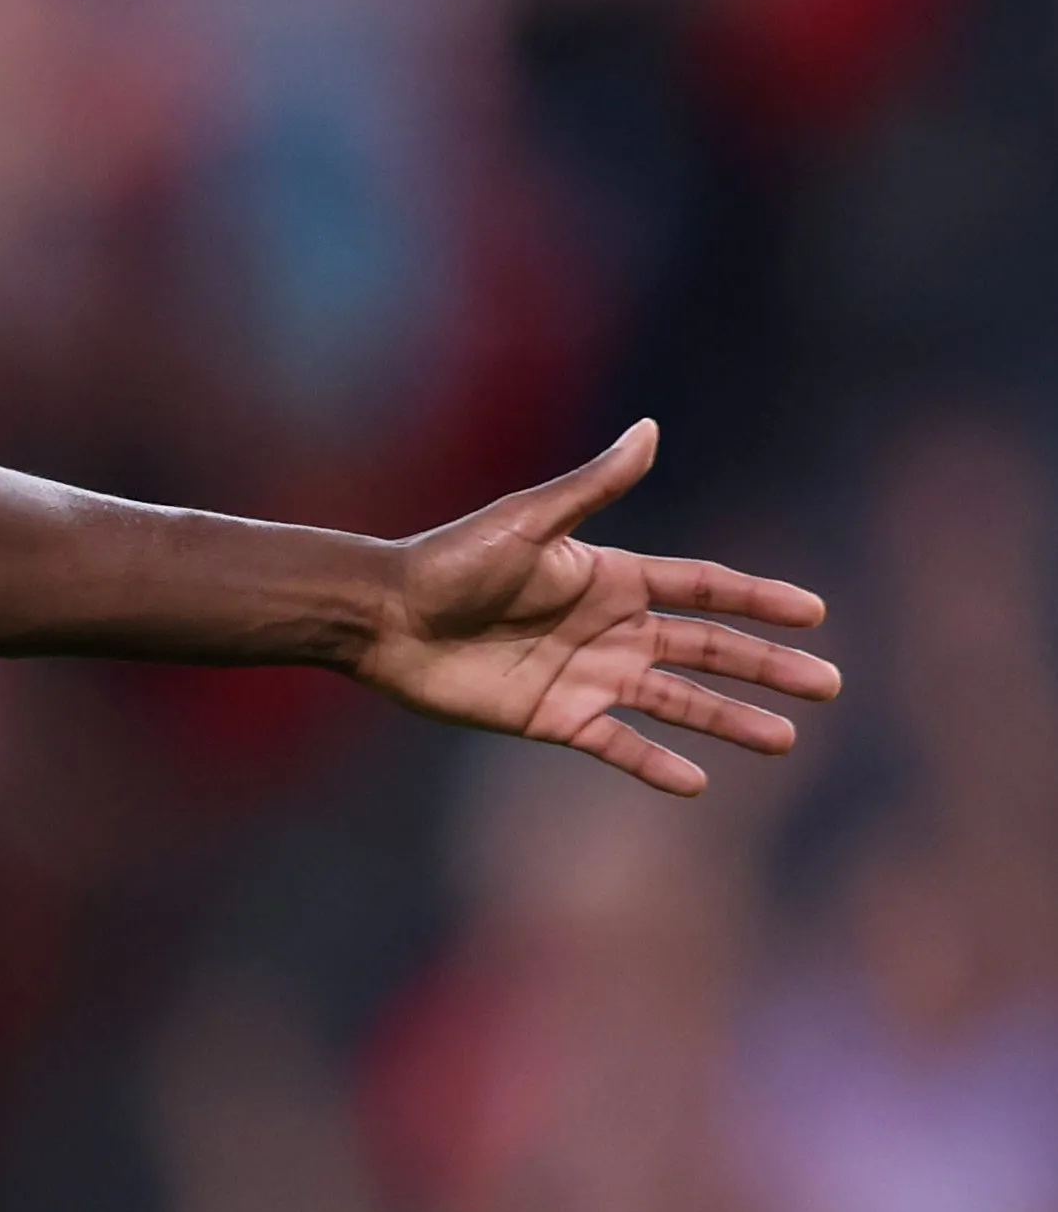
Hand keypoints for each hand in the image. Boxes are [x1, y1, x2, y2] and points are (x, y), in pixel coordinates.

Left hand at [357, 421, 840, 795]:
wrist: (384, 616)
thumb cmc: (450, 561)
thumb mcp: (528, 521)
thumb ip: (594, 487)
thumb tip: (650, 428)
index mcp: (610, 577)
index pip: (703, 587)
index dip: (757, 598)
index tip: (815, 612)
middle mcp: (608, 627)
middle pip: (705, 648)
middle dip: (765, 666)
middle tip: (827, 686)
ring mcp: (586, 675)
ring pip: (675, 701)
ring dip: (728, 720)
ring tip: (783, 741)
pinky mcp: (554, 716)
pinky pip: (616, 744)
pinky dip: (655, 764)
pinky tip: (697, 783)